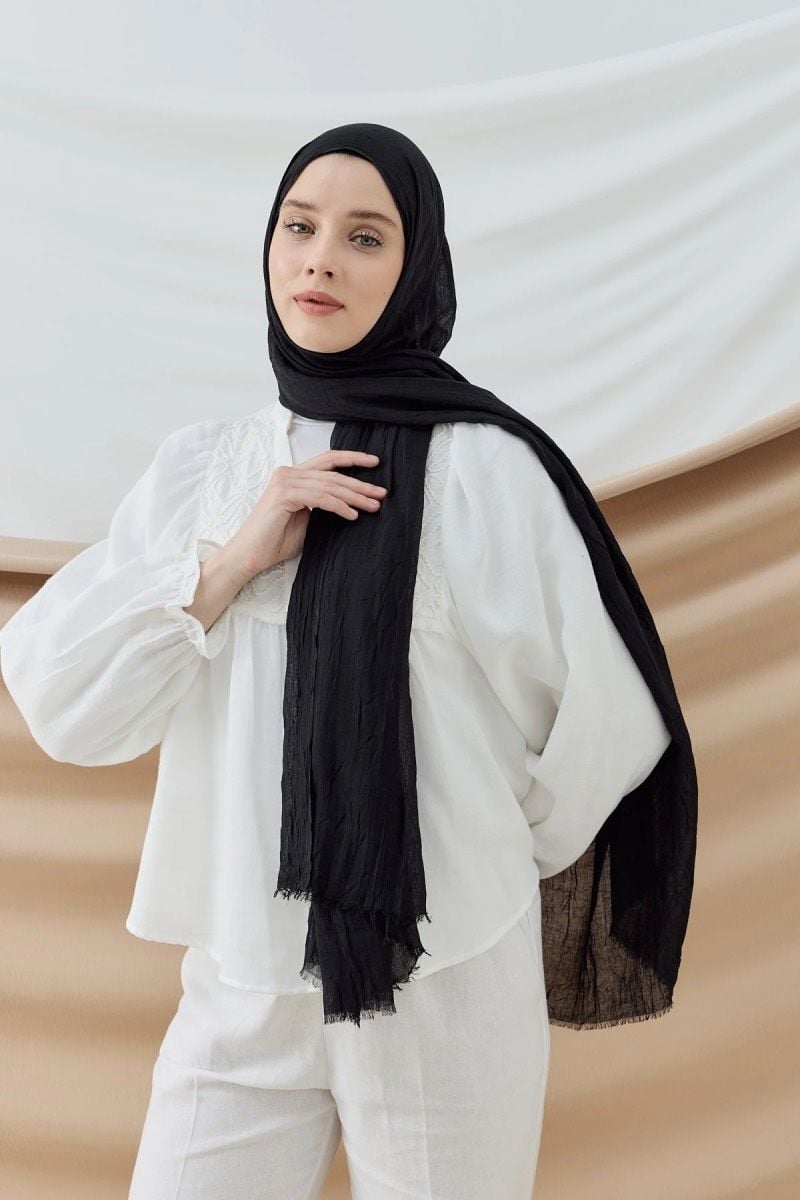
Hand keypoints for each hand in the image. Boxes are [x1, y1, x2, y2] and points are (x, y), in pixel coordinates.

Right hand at [227, 448, 387, 578]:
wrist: (250, 555)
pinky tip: (353, 515)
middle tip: (382, 493)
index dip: (352, 458)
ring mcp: (285, 482)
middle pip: (333, 473)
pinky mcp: (283, 495)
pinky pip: (320, 498)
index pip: (327, 460)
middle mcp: (288, 473)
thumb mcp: (307, 520)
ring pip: (329, 485)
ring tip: (374, 506)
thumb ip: (323, 506)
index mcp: (293, 476)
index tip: (375, 462)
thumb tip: (351, 504)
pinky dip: (339, 506)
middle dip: (360, 483)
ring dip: (355, 496)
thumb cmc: (275, 541)